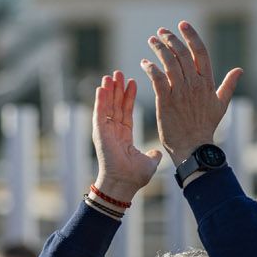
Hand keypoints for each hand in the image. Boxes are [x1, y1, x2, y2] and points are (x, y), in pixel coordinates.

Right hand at [91, 71, 161, 202]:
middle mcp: (113, 131)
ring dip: (108, 90)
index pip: (126, 111)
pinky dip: (100, 100)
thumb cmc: (134, 177)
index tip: (132, 82)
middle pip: (115, 105)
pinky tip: (102, 87)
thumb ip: (153, 155)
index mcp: (124, 136)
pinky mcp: (99, 132)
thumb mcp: (149, 162)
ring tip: (110, 75)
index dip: (129, 97)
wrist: (124, 184)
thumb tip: (157, 153)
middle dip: (117, 88)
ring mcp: (105, 131)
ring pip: (106, 106)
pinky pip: (99, 113)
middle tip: (119, 72)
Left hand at [141, 21, 241, 164]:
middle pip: (182, 54)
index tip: (182, 25)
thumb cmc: (206, 127)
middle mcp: (194, 84)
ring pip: (169, 63)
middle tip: (161, 32)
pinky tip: (144, 63)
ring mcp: (180, 92)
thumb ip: (228, 85)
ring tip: (152, 41)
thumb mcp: (221, 105)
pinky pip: (157, 78)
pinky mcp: (166, 101)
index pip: (200, 52)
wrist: (194, 147)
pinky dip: (150, 68)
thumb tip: (239, 70)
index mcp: (207, 83)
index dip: (191, 36)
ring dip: (159, 49)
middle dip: (171, 39)